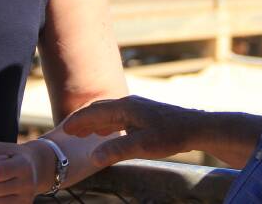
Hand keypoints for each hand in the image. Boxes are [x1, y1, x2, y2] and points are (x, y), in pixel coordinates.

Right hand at [62, 95, 201, 166]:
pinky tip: (106, 133)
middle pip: (99, 110)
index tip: (64, 130)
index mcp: (125, 108)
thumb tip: (93, 157)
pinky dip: (106, 125)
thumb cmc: (171, 135)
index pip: (94, 112)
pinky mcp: (145, 116)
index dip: (78, 121)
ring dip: (94, 123)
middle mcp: (129, 105)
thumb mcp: (142, 145)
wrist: (197, 128)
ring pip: (109, 113)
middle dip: (83, 121)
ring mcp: (138, 109)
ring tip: (83, 133)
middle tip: (69, 132)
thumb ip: (117, 150)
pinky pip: (119, 118)